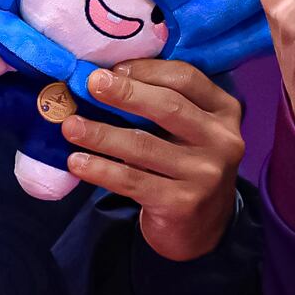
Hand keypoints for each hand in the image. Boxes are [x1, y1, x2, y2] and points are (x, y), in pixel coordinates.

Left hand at [63, 60, 244, 261]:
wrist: (202, 225)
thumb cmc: (184, 163)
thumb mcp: (188, 130)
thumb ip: (163, 104)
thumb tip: (103, 78)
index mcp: (224, 111)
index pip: (187, 78)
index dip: (147, 69)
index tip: (112, 68)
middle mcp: (222, 140)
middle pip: (168, 106)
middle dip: (125, 93)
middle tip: (90, 84)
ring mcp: (205, 174)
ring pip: (144, 145)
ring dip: (101, 134)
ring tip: (70, 126)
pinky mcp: (183, 203)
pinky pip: (132, 180)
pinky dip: (100, 169)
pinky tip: (77, 162)